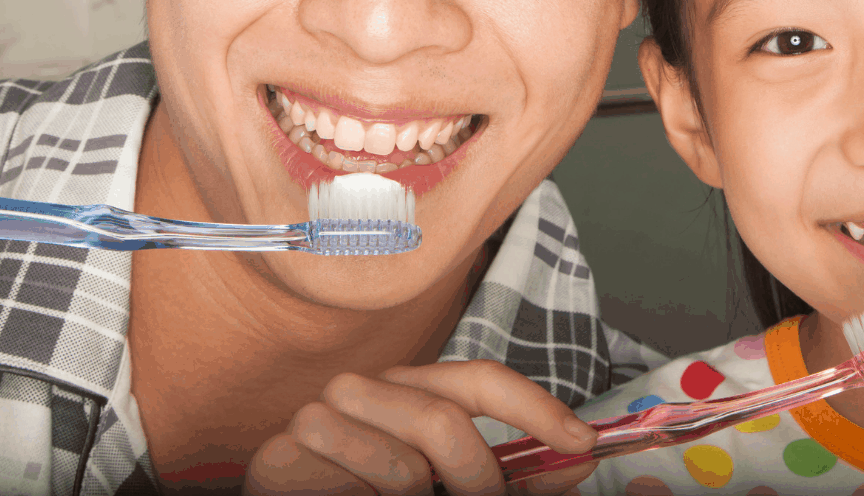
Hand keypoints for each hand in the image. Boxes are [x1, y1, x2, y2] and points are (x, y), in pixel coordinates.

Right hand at [244, 360, 598, 495]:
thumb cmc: (375, 495)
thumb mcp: (446, 482)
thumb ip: (509, 474)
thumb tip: (578, 459)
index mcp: (408, 384)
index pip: (482, 378)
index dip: (537, 408)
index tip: (582, 443)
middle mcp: (363, 386)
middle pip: (446, 422)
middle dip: (478, 479)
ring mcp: (317, 415)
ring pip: (404, 470)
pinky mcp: (281, 457)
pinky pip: (353, 493)